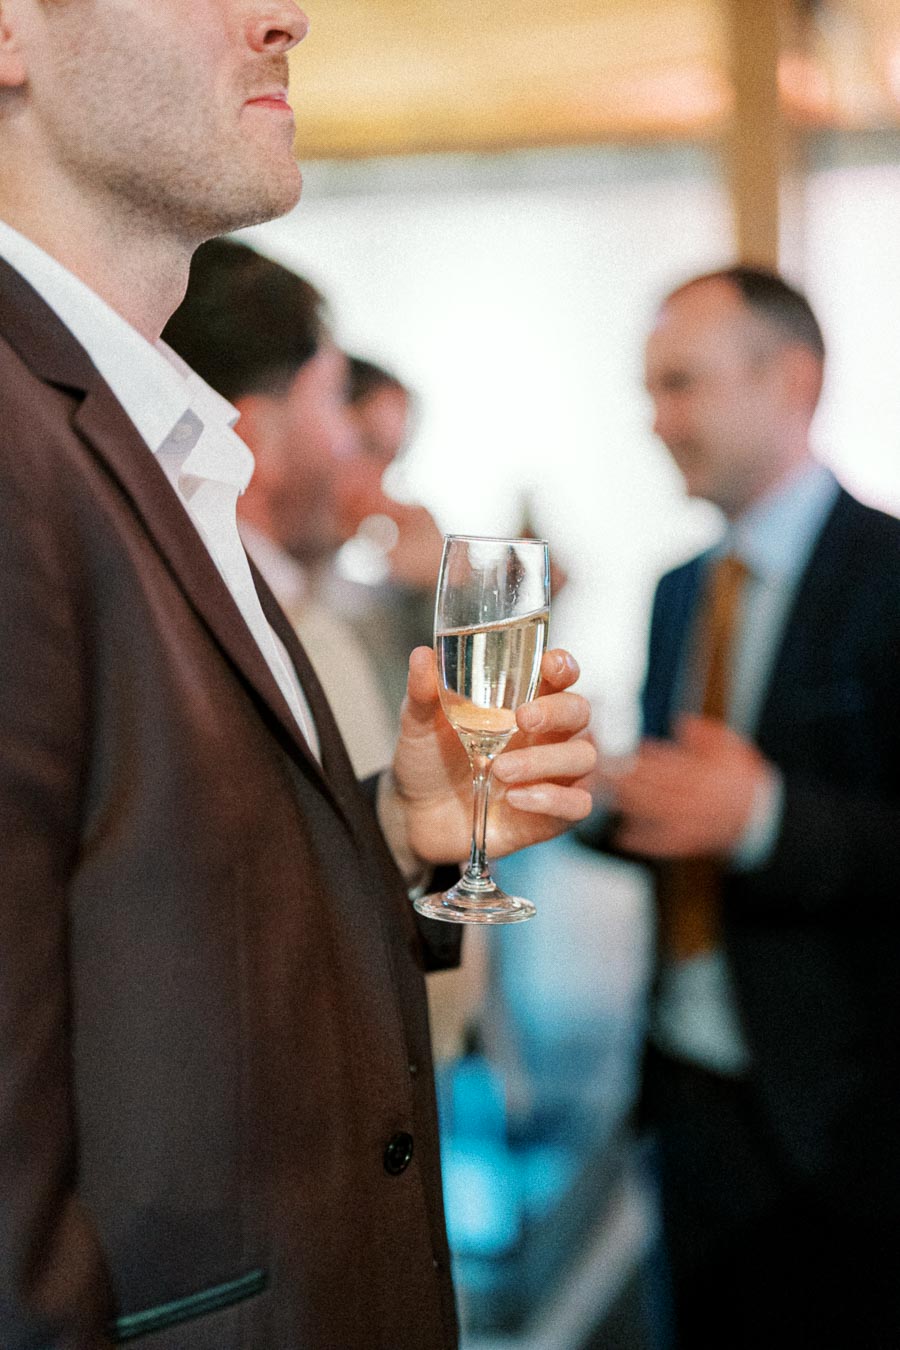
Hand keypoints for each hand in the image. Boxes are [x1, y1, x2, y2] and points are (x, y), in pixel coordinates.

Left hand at [391, 647, 595, 864]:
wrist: (417, 815)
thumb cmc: (428, 760)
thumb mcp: (419, 723)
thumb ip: (423, 691)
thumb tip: (422, 656)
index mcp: (523, 701)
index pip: (560, 675)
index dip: (563, 666)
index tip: (551, 665)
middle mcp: (547, 734)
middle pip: (580, 710)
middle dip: (556, 711)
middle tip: (523, 719)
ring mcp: (554, 773)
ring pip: (583, 756)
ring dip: (543, 761)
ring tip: (500, 770)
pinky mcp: (554, 812)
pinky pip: (578, 803)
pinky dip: (551, 799)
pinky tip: (515, 799)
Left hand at [612, 715, 770, 857]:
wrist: (764, 819)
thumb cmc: (744, 779)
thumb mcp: (733, 747)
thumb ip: (708, 735)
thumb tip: (681, 723)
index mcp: (704, 773)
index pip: (666, 763)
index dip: (640, 758)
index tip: (617, 752)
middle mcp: (695, 798)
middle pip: (652, 787)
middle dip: (623, 778)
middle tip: (596, 769)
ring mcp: (691, 822)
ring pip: (653, 812)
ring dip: (624, 804)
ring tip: (600, 795)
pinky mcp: (691, 843)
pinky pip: (663, 843)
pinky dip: (642, 841)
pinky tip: (620, 836)